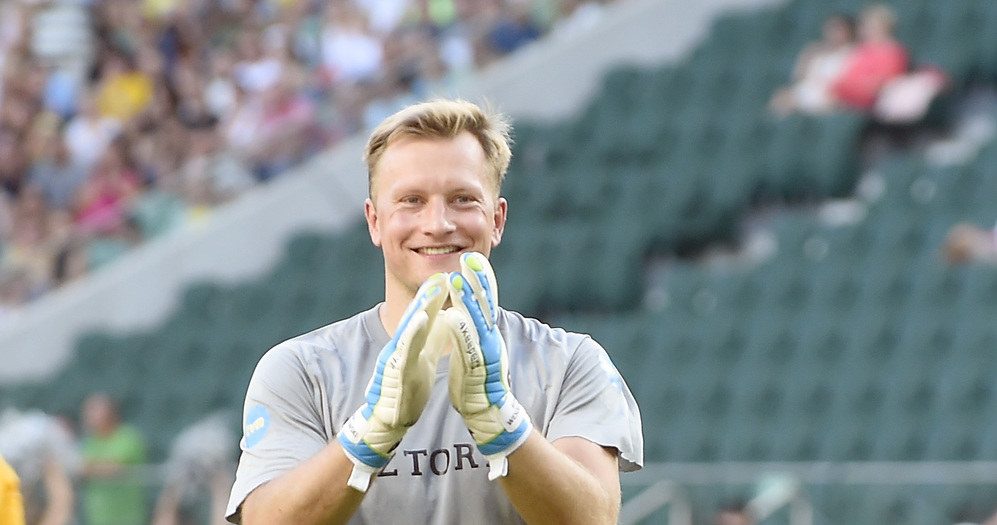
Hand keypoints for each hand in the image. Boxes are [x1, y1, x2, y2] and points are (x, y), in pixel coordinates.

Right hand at [338, 273, 447, 490]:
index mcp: (411, 345)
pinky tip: (423, 318)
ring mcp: (396, 358)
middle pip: (415, 316)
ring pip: (410, 328)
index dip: (434, 297)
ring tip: (432, 289)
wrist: (386, 423)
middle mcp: (401, 347)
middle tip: (440, 273)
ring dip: (420, 307)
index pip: (424, 316)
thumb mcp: (425, 360)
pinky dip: (413, 332)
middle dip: (427, 295)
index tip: (448, 276)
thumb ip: (433, 339)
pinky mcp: (395, 372)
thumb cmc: (406, 392)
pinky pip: (405, 349)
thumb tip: (446, 318)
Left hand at [442, 252, 532, 479]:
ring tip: (459, 278)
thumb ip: (470, 330)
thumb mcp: (473, 351)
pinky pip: (469, 347)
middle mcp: (490, 340)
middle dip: (478, 280)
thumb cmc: (476, 384)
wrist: (489, 416)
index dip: (479, 279)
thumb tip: (462, 310)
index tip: (471, 256)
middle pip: (485, 305)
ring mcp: (486, 354)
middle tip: (469, 257)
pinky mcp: (477, 370)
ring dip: (469, 299)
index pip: (484, 301)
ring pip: (478, 322)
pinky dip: (462, 330)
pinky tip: (454, 314)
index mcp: (486, 334)